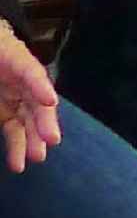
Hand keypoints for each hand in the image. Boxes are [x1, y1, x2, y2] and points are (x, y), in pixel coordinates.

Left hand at [0, 21, 56, 173]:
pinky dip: (18, 145)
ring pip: (28, 116)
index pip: (28, 69)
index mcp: (9, 54)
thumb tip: (37, 98)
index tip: (50, 101)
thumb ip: (3, 85)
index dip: (39, 84)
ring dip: (33, 138)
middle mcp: (17, 77)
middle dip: (43, 119)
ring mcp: (13, 94)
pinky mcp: (6, 110)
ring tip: (37, 157)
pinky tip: (18, 163)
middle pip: (34, 97)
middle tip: (51, 139)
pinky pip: (15, 127)